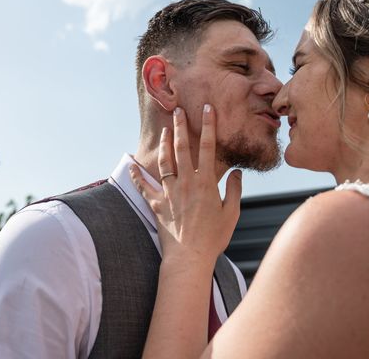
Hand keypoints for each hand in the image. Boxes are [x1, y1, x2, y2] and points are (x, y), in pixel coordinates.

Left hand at [130, 105, 241, 265]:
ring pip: (164, 162)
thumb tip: (237, 172)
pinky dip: (136, 176)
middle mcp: (186, 183)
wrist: (189, 258)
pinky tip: (131, 165)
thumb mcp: (231, 213)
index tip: (207, 109)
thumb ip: (234, 190)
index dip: (208, 126)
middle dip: (180, 127)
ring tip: (164, 130)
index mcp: (206, 183)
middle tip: (178, 110)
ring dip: (164, 144)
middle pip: (181, 148)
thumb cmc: (213, 238)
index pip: (208, 147)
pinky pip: (143, 187)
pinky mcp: (156, 205)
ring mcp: (169, 193)